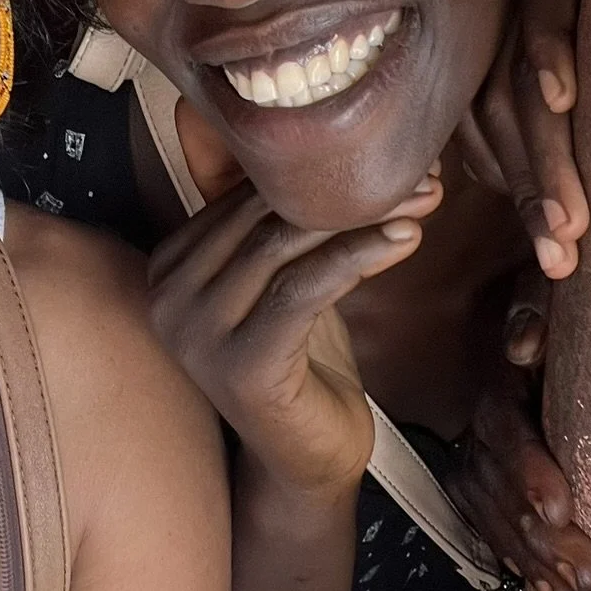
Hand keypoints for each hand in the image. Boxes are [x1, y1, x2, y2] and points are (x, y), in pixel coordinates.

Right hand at [146, 172, 441, 504]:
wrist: (306, 460)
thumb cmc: (299, 363)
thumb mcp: (278, 278)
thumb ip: (270, 219)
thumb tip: (296, 131)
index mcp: (168, 265)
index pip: (240, 193)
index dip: (312, 168)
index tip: (385, 149)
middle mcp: (167, 296)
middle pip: (263, 215)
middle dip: (344, 189)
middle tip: (415, 169)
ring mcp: (196, 333)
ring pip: (284, 246)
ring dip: (364, 218)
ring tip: (422, 199)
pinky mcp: (241, 364)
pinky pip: (305, 290)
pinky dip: (359, 257)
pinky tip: (406, 239)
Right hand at [448, 270, 590, 590]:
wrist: (535, 337)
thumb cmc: (555, 315)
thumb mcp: (541, 294)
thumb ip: (532, 311)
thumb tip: (527, 345)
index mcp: (498, 387)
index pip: (506, 434)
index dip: (529, 474)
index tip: (561, 512)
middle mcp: (479, 430)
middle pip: (503, 491)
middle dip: (544, 542)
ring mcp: (475, 462)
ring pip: (497, 520)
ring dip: (537, 564)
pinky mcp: (481, 488)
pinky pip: (494, 531)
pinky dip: (524, 567)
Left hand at [461, 0, 590, 278]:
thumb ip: (577, 127)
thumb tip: (573, 215)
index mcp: (495, 58)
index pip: (484, 138)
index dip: (516, 196)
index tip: (552, 254)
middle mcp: (496, 27)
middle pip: (493, 122)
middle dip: (531, 193)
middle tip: (561, 254)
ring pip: (512, 81)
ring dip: (542, 151)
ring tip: (569, 212)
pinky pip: (541, 9)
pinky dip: (548, 54)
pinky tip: (564, 96)